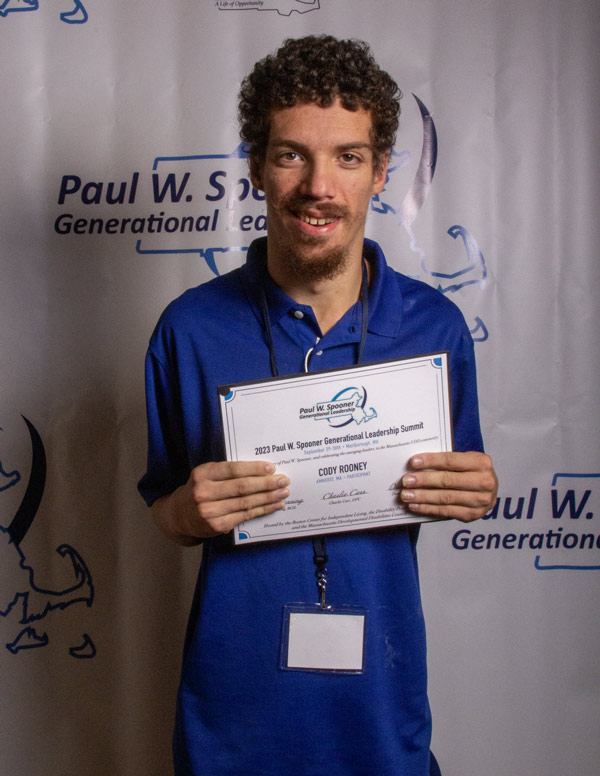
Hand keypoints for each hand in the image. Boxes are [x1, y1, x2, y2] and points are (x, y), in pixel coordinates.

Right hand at [151, 461, 289, 543]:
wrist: (179, 516)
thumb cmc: (199, 490)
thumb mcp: (206, 476)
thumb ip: (227, 473)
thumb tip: (262, 471)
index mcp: (202, 474)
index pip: (233, 470)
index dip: (254, 469)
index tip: (271, 468)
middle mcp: (204, 492)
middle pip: (242, 487)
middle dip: (266, 483)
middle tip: (284, 481)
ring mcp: (209, 511)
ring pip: (246, 502)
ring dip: (268, 498)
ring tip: (283, 493)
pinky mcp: (216, 526)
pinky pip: (244, 516)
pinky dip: (262, 510)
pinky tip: (274, 506)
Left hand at [399, 451, 496, 522]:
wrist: (490, 490)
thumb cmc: (472, 471)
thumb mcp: (466, 460)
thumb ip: (447, 462)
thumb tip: (417, 464)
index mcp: (481, 462)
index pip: (451, 460)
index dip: (431, 461)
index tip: (413, 462)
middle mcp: (484, 481)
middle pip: (448, 480)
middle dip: (424, 480)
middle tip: (406, 480)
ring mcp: (480, 500)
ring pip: (446, 498)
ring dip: (423, 497)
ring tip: (407, 495)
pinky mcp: (473, 514)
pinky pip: (447, 511)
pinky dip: (429, 508)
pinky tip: (416, 505)